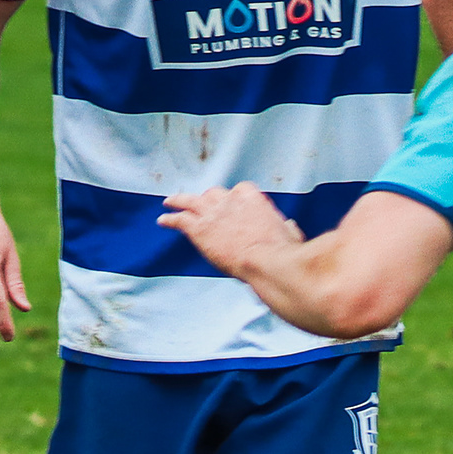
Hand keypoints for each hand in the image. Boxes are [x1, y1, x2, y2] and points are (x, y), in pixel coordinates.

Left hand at [158, 181, 302, 278]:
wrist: (265, 261)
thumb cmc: (281, 252)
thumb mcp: (289, 234)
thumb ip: (286, 228)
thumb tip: (289, 227)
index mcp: (252, 197)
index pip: (238, 191)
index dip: (234, 201)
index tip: (232, 208)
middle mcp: (230, 199)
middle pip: (214, 194)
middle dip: (208, 201)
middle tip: (202, 207)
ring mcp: (212, 213)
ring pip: (190, 201)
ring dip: (179, 200)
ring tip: (169, 202)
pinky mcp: (199, 228)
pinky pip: (179, 219)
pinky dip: (170, 219)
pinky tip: (162, 220)